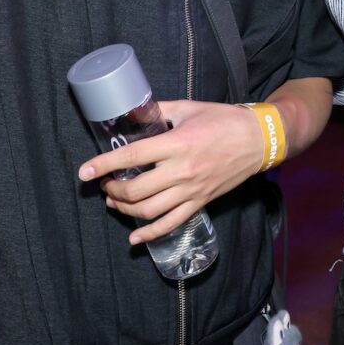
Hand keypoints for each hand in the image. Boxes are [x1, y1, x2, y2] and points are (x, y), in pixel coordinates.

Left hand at [78, 101, 265, 244]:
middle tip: (103, 183)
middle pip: (137, 189)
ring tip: (114, 201)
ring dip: (125, 209)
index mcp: (177, 143)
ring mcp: (191, 190)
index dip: (104, 164)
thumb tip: (132, 113)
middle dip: (113, 189)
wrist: (258, 140)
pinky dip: (150, 234)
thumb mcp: (188, 108)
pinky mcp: (200, 202)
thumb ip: (158, 111)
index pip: (132, 156)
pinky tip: (134, 236)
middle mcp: (182, 170)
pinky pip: (171, 224)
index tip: (84, 171)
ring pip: (150, 210)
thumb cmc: (224, 120)